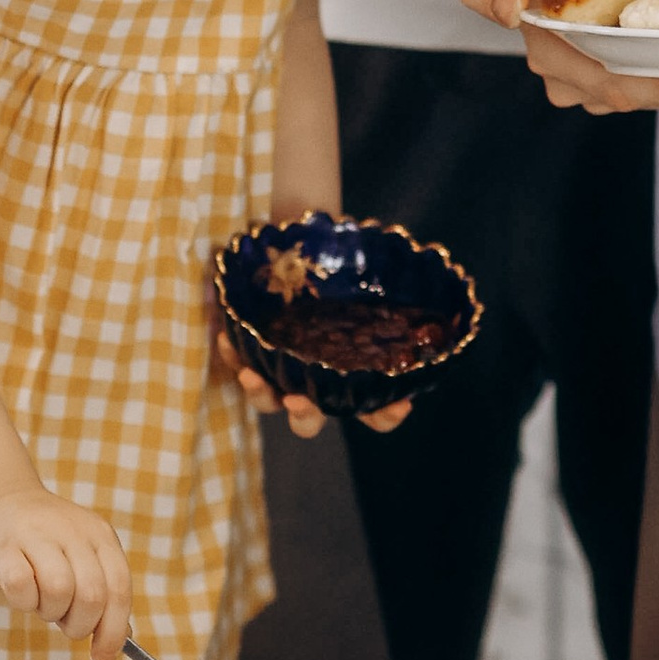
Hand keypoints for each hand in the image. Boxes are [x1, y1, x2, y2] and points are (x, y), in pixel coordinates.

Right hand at [0, 489, 132, 659]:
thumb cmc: (43, 543)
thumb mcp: (81, 557)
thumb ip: (102, 593)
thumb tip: (121, 639)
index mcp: (100, 535)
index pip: (119, 588)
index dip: (114, 629)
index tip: (103, 656)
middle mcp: (73, 531)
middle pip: (92, 595)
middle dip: (80, 624)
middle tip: (63, 620)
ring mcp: (37, 535)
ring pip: (59, 590)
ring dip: (50, 611)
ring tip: (41, 600)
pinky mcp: (3, 548)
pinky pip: (21, 587)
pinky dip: (23, 602)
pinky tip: (20, 592)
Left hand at [212, 215, 411, 438]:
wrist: (301, 240)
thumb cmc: (343, 261)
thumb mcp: (373, 268)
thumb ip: (396, 277)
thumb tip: (430, 268)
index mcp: (352, 372)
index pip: (375, 411)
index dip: (388, 414)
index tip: (400, 404)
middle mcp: (316, 379)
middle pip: (311, 419)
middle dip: (306, 416)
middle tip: (301, 402)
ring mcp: (282, 368)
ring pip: (269, 401)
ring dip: (260, 394)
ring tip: (252, 377)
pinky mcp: (252, 350)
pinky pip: (239, 362)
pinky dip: (233, 355)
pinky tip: (228, 337)